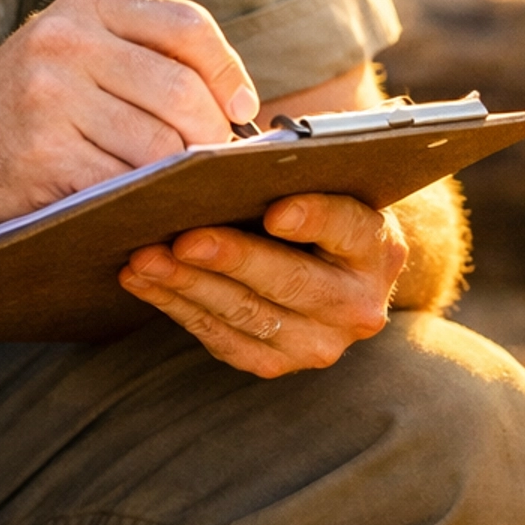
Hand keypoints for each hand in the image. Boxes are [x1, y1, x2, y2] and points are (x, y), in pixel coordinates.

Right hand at [0, 0, 259, 229]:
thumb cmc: (24, 101)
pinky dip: (142, 197)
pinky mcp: (43, 157)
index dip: (227, 70)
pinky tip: (138, 198)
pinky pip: (124, 183)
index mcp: (84, 7)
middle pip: (181, 91)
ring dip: (180, 172)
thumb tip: (237, 101)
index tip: (240, 105)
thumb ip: (144, 54)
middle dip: (210, 133)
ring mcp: (51, 100)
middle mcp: (65, 43)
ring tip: (175, 178)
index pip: (186, 26)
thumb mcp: (74, 47)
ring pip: (159, 145)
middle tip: (210, 155)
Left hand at [118, 191, 408, 377]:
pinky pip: (222, 340)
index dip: (312, 219)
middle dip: (232, 258)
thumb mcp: (323, 183)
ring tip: (145, 258)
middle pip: (292, 282)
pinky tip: (145, 282)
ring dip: (189, 285)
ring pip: (248, 315)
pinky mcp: (277, 364)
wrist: (332, 270)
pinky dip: (178, 308)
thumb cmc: (316, 205)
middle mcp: (359, 305)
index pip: (347, 228)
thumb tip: (230, 159)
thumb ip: (293, 171)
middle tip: (183, 238)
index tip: (275, 211)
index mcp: (379, 248)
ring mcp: (320, 344)